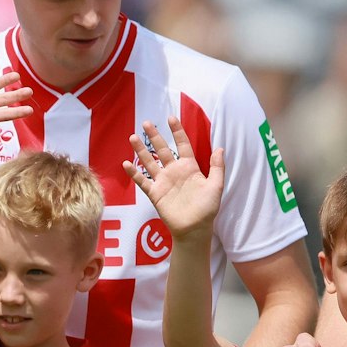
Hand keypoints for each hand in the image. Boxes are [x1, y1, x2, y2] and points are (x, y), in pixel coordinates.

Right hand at [126, 118, 223, 236]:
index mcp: (190, 167)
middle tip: (146, 122)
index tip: (171, 117)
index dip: (177, 132)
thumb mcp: (216, 185)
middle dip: (154, 136)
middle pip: (162, 150)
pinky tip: (126, 163)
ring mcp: (163, 181)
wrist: (195, 228)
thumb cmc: (207, 208)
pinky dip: (134, 173)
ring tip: (133, 137)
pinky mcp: (155, 193)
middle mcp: (174, 171)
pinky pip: (142, 181)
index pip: (183, 145)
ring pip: (149, 162)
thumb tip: (221, 147)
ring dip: (141, 151)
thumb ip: (217, 167)